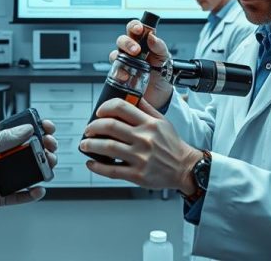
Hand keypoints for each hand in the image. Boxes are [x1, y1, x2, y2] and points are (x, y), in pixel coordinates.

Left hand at [0, 120, 57, 225]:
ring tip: (48, 167)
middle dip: (41, 149)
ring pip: (24, 173)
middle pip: (24, 153)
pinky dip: (30, 194)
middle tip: (51, 148)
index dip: (32, 131)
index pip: (16, 135)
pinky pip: (18, 195)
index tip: (46, 127)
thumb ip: (3, 140)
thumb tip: (25, 129)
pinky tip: (38, 189)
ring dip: (39, 169)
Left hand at [80, 98, 199, 193]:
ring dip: (90, 146)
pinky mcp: (137, 175)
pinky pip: (112, 170)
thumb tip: (132, 96)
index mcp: (149, 123)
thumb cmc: (173, 145)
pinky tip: (91, 163)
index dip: (105, 108)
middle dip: (93, 127)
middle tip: (88, 131)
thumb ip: (146, 108)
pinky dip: (98, 167)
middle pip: (110, 126)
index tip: (98, 113)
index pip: (121, 107)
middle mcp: (144, 139)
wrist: (185, 168)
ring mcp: (140, 157)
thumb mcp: (163, 121)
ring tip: (85, 145)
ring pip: (108, 148)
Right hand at [110, 19, 173, 109]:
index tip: (139, 29)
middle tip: (136, 50)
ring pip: (115, 53)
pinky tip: (125, 75)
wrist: (161, 94)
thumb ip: (159, 46)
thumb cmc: (162, 72)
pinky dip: (118, 72)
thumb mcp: (165, 58)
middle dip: (127, 43)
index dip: (134, 26)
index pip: (134, 28)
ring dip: (120, 56)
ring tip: (131, 62)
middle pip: (122, 40)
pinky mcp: (121, 75)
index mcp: (142, 42)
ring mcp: (125, 63)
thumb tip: (152, 37)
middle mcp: (131, 50)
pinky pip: (114, 70)